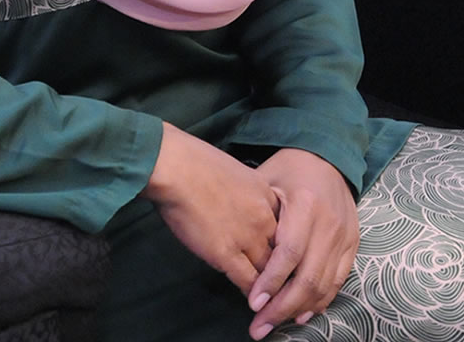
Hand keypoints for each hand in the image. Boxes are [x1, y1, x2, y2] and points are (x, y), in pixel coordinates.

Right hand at [143, 123, 279, 296]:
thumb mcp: (233, 170)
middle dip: (285, 272)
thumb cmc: (193, 160)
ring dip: (271, 289)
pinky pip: (248, 282)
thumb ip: (244, 191)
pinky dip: (253, 296)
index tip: (283, 259)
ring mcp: (247, 236)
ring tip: (271, 302)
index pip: (288, 229)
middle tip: (284, 287)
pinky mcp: (226, 253)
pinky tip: (253, 303)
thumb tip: (239, 205)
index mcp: (265, 194)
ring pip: (270, 273)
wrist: (175, 165)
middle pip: (285, 254)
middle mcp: (263, 217)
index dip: (286, 247)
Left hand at [246, 148, 358, 339]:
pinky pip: (337, 282)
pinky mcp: (352, 245)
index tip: (254, 302)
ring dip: (299, 309)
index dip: (272, 281)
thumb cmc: (290, 168)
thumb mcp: (268, 178)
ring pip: (324, 285)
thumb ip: (258, 213)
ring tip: (275, 323)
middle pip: (308, 277)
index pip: (289, 252)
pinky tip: (301, 313)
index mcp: (306, 204)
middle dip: (282, 306)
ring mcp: (344, 237)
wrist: (329, 157)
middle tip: (260, 325)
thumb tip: (239, 251)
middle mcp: (329, 224)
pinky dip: (320, 301)